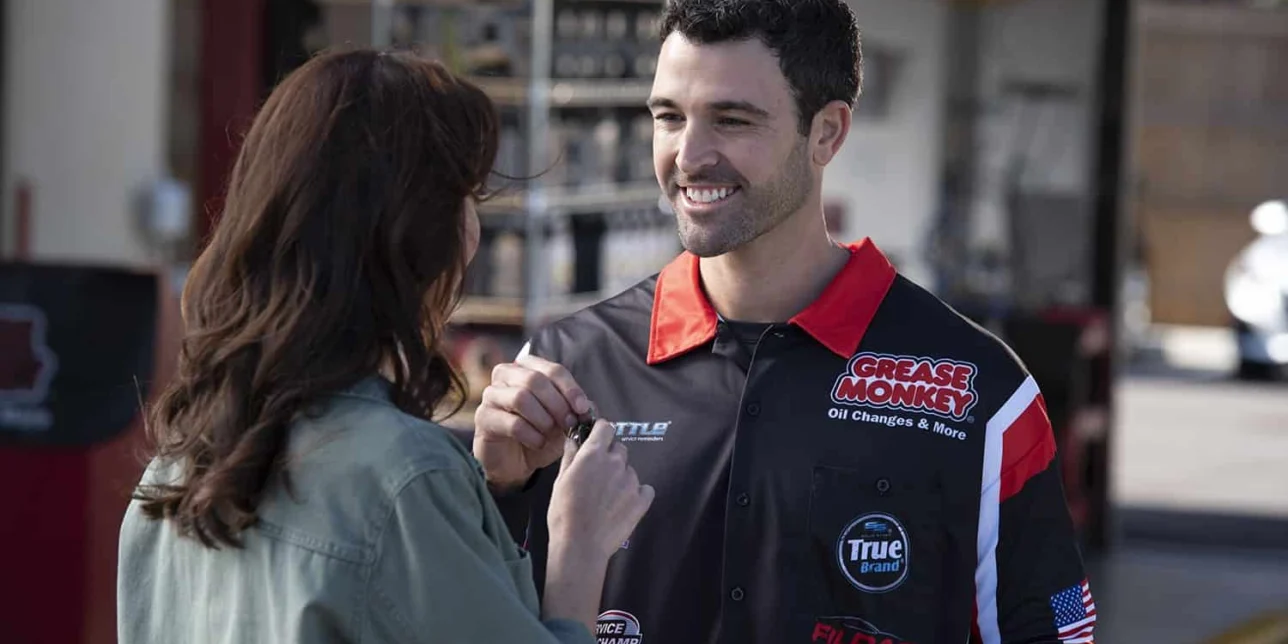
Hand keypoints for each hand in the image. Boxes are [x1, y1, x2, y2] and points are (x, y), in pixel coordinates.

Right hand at [473, 355, 591, 492]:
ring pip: (521, 398)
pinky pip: (511, 422)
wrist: (517, 461)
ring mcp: (491, 395)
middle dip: (557, 404)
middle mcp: (506, 375)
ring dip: (543, 419)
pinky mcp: (483, 417)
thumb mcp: (563, 420)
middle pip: (535, 380)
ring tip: (550, 433)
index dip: (570, 389)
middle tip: (569, 423)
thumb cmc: (540, 433)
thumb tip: (588, 406)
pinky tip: (538, 443)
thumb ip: (576, 408)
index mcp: (528, 367)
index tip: (583, 409)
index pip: (553, 369)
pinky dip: (531, 435)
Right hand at [547, 420, 654, 561]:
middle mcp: (616, 462)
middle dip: (610, 457)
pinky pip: (644, 489)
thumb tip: (574, 440)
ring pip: (629, 470)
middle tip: (598, 476)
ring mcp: (631, 481)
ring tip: (607, 498)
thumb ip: (570, 456)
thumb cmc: (564, 513)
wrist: (580, 544)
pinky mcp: (642, 500)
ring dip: (621, 477)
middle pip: (619, 448)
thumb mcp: (560, 481)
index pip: (605, 427)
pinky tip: (623, 505)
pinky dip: (637, 494)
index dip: (601, 432)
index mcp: (593, 454)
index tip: (596, 441)